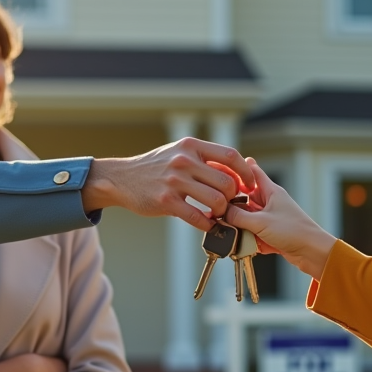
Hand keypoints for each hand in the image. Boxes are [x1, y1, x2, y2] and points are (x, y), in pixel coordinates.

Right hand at [81, 138, 255, 231]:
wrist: (121, 178)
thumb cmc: (155, 167)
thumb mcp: (178, 153)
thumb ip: (203, 159)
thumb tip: (234, 171)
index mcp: (191, 146)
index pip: (230, 156)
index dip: (246, 172)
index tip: (250, 185)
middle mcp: (184, 161)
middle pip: (227, 182)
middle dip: (233, 197)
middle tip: (229, 204)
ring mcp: (175, 181)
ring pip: (216, 201)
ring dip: (221, 212)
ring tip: (217, 215)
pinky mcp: (166, 202)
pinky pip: (197, 218)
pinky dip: (207, 225)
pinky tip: (207, 225)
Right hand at [223, 158, 336, 280]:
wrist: (312, 253)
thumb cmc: (294, 231)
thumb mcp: (261, 222)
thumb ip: (238, 216)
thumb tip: (221, 212)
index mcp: (271, 192)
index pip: (253, 173)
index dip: (238, 170)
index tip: (222, 169)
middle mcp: (269, 203)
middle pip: (244, 198)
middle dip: (231, 205)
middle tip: (217, 209)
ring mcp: (269, 219)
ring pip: (246, 217)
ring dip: (237, 225)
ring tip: (225, 229)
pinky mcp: (270, 234)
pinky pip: (251, 233)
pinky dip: (245, 238)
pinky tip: (238, 243)